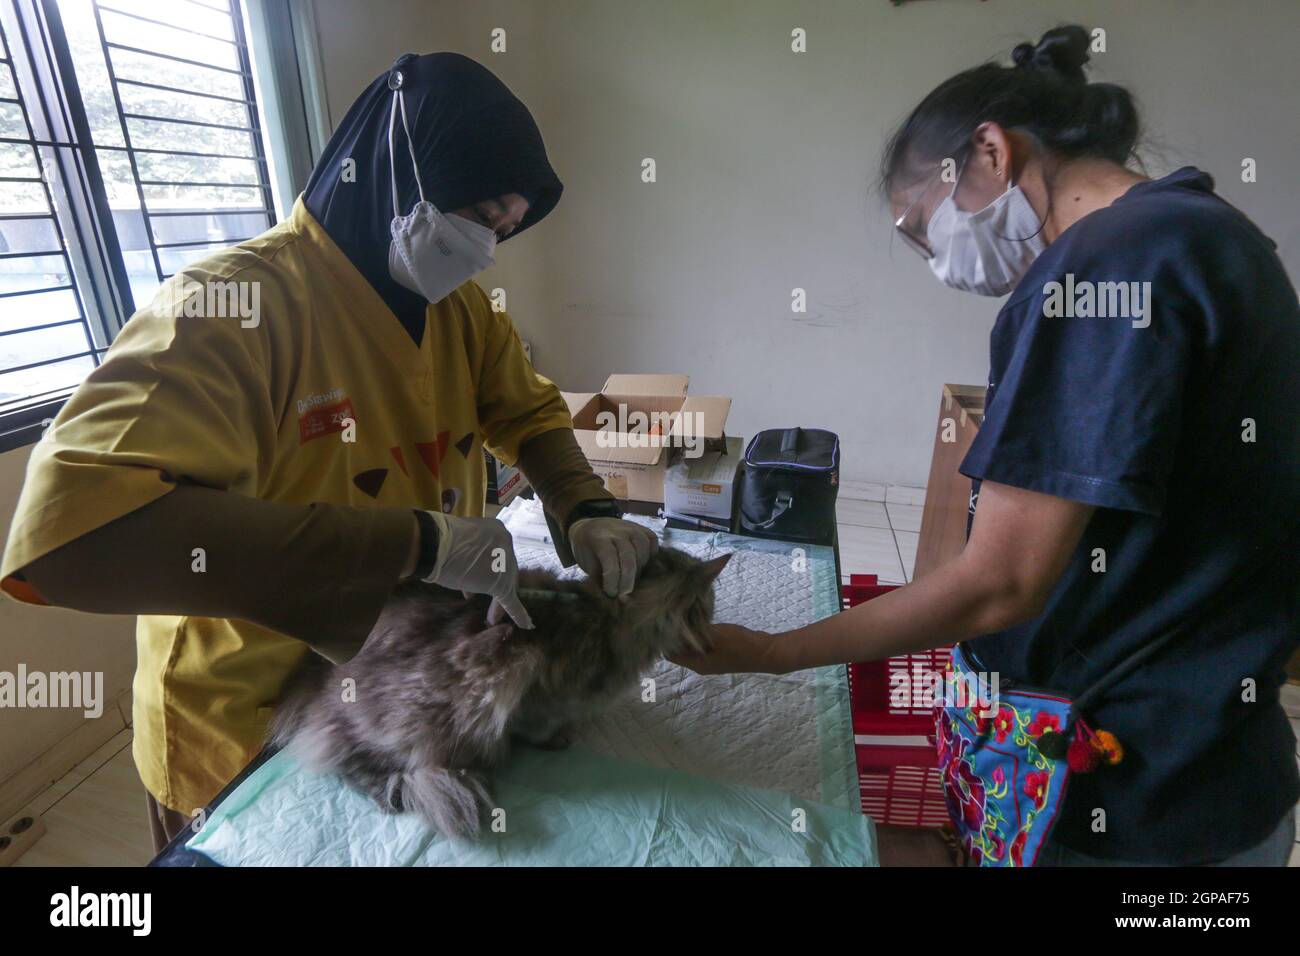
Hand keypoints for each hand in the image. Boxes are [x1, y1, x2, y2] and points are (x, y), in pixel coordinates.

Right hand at [420, 512, 532, 627]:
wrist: (434, 544)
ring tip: (491, 618)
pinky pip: (511, 602)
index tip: (478, 578)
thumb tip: (469, 571)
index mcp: (497, 530)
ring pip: (505, 587)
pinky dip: (518, 614)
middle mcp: (506, 544)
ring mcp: (505, 564)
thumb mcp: (461, 541)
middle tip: (489, 601)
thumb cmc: (439, 540)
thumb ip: (471, 553)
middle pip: (506, 571)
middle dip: (495, 586)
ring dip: (498, 604)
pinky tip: (525, 624)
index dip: (489, 568)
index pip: (498, 554)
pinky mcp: (500, 584)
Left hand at [569, 517, 657, 596]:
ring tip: (633, 578)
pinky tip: (643, 564)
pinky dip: (651, 553)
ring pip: (643, 547)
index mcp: (598, 538)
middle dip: (627, 579)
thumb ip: (599, 578)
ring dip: (641, 567)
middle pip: (628, 556)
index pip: (610, 560)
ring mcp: (630, 526)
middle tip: (624, 594)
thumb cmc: (587, 550)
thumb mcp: (586, 564)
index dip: (612, 580)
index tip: (611, 593)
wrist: (588, 528)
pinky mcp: (640, 527)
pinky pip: (652, 540)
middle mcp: (616, 530)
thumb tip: (613, 600)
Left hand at [669, 623, 786, 674]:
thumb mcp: (715, 636)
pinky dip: (699, 635)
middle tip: (673, 617)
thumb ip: (695, 633)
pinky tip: (702, 622)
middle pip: (679, 652)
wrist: (766, 652)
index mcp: (697, 664)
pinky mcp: (721, 655)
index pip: (670, 655)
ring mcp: (711, 661)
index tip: (663, 623)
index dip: (664, 641)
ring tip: (685, 617)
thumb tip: (676, 627)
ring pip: (691, 648)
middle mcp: (701, 665)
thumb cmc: (739, 645)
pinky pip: (703, 646)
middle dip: (675, 636)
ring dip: (688, 635)